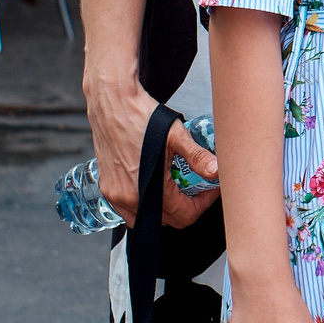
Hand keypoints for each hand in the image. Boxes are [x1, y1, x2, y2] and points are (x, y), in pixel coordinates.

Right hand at [83, 71, 219, 227]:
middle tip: (197, 188)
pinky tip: (155, 186)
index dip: (203, 205)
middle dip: (187, 207)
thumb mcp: (176, 135)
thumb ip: (197, 157)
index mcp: (149, 188)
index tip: (210, 190)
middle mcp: (128, 197)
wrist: (112, 102)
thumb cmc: (141, 116)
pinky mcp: (106, 187)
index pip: (185, 215)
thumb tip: (217, 171)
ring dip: (166, 209)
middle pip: (168, 220)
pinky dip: (146, 205)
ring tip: (178, 187)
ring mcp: (114, 195)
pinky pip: (129, 210)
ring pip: (148, 218)